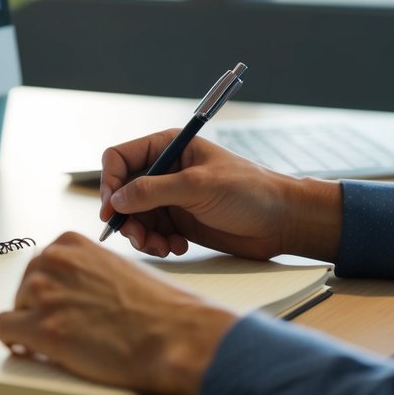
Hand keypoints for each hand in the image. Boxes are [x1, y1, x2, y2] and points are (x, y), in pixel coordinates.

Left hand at [0, 232, 237, 394]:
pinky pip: (4, 329)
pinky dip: (16, 341)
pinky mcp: (40, 328)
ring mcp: (44, 293)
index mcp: (72, 243)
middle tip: (63, 325)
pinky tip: (32, 349)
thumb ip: (89, 270)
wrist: (174, 334)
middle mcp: (53, 261)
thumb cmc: (160, 307)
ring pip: (15, 307)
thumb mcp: (119, 268)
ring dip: (31, 324)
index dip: (51, 288)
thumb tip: (74, 287)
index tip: (59, 302)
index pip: (42, 263)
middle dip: (39, 306)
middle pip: (25, 284)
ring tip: (60, 341)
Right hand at [100, 131, 342, 261]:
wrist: (283, 221)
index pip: (120, 158)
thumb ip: (154, 191)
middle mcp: (166, 171)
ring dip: (143, 235)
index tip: (112, 210)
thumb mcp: (199, 186)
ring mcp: (172, 197)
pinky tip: (177, 247)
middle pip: (123, 192)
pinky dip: (158, 243)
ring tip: (162, 246)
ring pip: (136, 217)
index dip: (110, 182)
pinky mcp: (181, 221)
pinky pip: (153, 233)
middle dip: (127, 217)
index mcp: (170, 147)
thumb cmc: (250, 191)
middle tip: (139, 237)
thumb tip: (116, 200)